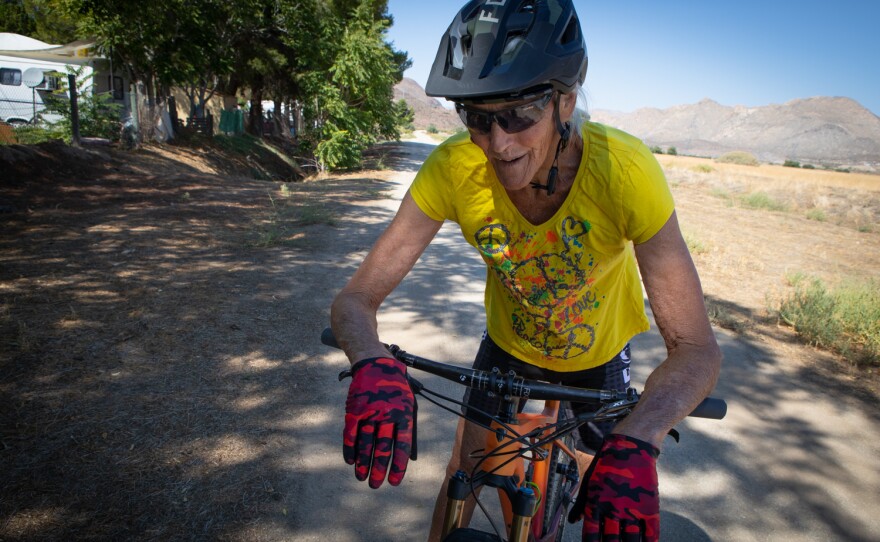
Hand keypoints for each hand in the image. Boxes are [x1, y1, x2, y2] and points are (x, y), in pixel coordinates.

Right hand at [343, 357, 415, 487]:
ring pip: (365, 444)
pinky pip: (351, 435)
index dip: (397, 465)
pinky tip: (351, 462)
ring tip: (362, 478)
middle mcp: (386, 415)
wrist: (375, 364)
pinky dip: (350, 449)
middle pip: (382, 448)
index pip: (401, 445)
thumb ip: (407, 426)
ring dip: (363, 463)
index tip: (393, 481)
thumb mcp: (408, 403)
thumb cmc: (396, 387)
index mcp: (403, 414)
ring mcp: (369, 413)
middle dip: (378, 469)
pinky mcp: (354, 410)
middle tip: (375, 484)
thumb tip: (408, 455)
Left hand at [568, 434, 659, 541]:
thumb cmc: (606, 464)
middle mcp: (613, 511)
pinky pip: (651, 534)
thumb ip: (581, 504)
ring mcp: (632, 511)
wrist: (630, 446)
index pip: (591, 536)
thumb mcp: (589, 481)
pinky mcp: (649, 508)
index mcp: (595, 505)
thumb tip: (573, 521)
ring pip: (631, 541)